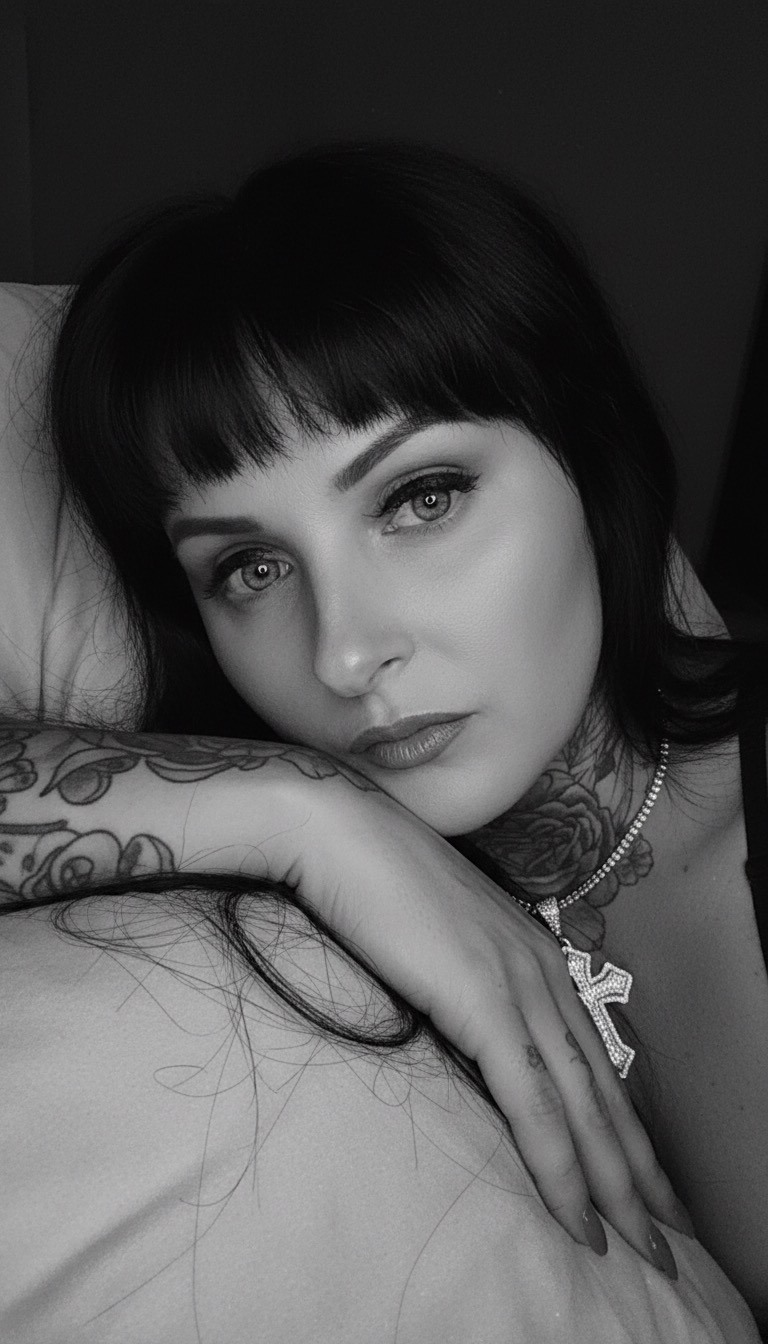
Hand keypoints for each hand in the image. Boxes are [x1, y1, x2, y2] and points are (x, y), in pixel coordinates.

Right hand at [272, 771, 688, 1274]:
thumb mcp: (436, 936)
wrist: (340, 831)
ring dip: (616, 1187)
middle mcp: (543, 970)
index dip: (623, 1123)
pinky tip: (577, 1216)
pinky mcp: (486, 1002)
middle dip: (639, 1171)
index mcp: (533, 953)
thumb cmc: (373, 879)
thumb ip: (465, 979)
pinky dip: (560, 1166)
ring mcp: (520, 984)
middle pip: (606, 1089)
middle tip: (669, 1236)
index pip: (594, 1055)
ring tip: (643, 1249)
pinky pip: (534, 1103)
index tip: (642, 1178)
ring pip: (585, 1106)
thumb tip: (469, 1028)